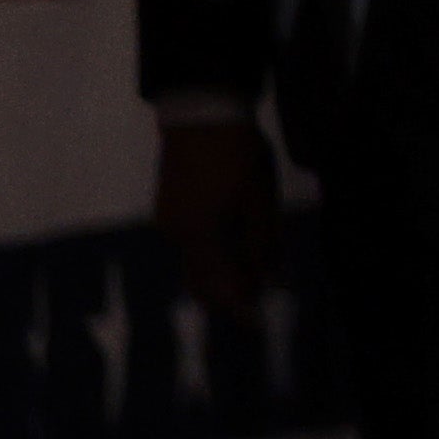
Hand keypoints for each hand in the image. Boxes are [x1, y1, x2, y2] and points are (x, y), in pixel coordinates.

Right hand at [154, 116, 278, 319]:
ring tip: (253, 279)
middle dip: (228, 297)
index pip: (219, 287)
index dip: (240, 308)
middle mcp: (176, 236)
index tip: (259, 326)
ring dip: (221, 276)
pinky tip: (234, 251)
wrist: (200, 112)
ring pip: (195, 263)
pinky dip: (212, 255)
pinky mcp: (169, 207)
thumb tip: (270, 281)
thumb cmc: (237, 154)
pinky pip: (191, 244)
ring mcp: (168, 221)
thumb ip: (263, 243)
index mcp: (199, 237)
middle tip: (258, 305)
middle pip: (201, 281)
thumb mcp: (260, 198)